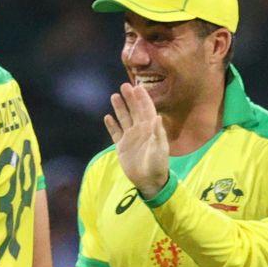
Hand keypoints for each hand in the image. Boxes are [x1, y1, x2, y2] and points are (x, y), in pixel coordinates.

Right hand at [105, 82, 169, 198]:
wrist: (149, 181)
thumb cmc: (158, 165)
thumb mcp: (160, 149)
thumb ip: (158, 133)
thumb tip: (157, 116)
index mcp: (151, 128)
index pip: (146, 109)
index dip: (142, 98)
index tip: (137, 86)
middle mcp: (140, 130)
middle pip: (134, 110)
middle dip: (130, 98)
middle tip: (124, 85)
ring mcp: (130, 138)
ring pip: (124, 118)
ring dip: (120, 108)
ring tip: (114, 96)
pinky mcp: (122, 146)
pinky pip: (115, 133)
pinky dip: (111, 125)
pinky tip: (107, 117)